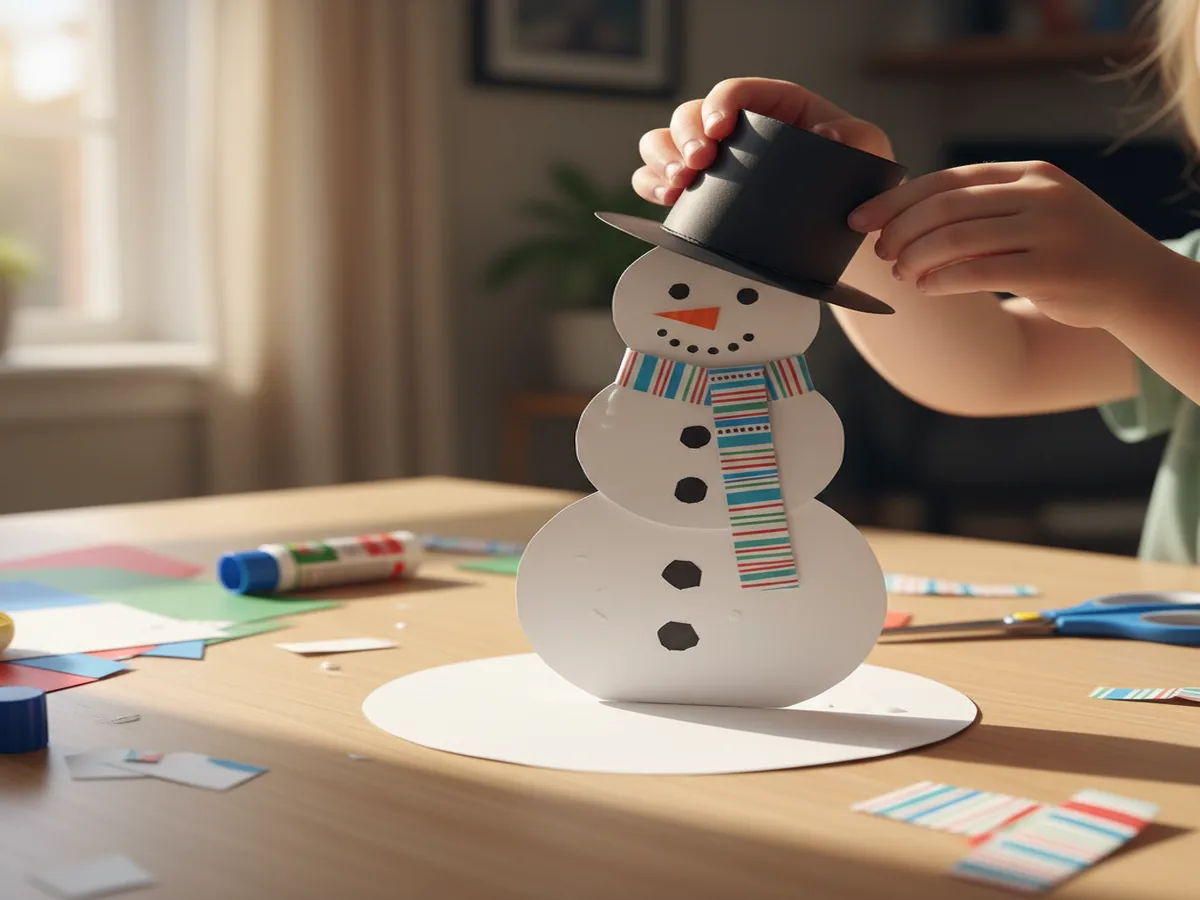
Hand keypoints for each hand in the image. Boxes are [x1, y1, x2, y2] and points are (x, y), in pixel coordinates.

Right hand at [633, 77, 892, 205]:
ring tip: (678, 184)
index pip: (734, 92)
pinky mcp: (695, 193)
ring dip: (661, 158)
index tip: (720, 130)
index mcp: (771, 106)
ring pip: (663, 142)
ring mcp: (711, 161)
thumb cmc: (856, 183)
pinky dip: (650, 184)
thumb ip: (855, 137)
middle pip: (690, 115)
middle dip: (685, 136)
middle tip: (697, 164)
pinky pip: (654, 179)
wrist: (841, 231)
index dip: (718, 104)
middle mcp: (735, 129)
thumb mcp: (867, 151)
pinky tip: (665, 199)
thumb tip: (825, 134)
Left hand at [850, 161, 1188, 329]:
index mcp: (1028, 175)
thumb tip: (900, 221)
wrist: (1136, 282)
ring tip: (900, 273)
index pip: (947, 180)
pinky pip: (979, 272)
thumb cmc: (1066, 251)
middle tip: (880, 253)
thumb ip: (981, 211)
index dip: (896, 200)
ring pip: (957, 238)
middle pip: (946, 207)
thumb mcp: (1031, 214)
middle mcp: (1040, 194)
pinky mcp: (1052, 270)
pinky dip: (942, 280)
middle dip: (901, 231)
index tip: (861, 219)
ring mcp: (1049, 230)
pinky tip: (924, 288)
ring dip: (916, 258)